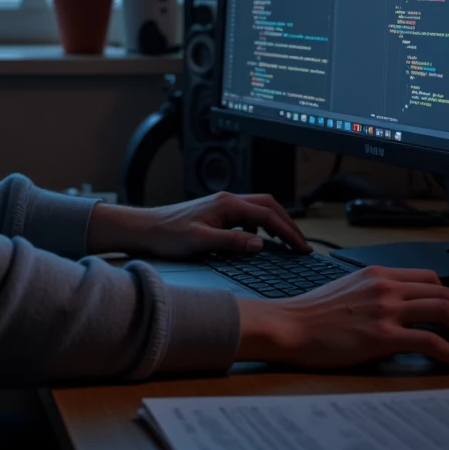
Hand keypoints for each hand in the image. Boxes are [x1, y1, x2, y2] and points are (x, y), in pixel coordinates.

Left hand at [86, 192, 309, 259]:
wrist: (146, 229)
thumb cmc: (168, 235)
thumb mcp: (201, 242)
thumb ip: (232, 242)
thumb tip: (260, 245)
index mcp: (227, 205)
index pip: (268, 216)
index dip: (288, 232)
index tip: (302, 248)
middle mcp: (227, 200)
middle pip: (269, 206)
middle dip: (289, 224)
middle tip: (302, 245)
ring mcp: (222, 205)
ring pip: (259, 209)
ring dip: (277, 223)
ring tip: (289, 243)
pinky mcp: (217, 212)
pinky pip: (248, 215)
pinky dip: (262, 225)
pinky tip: (261, 241)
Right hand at [236, 266, 448, 370]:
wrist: (286, 326)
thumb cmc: (309, 316)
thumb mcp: (346, 293)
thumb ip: (374, 295)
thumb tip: (396, 312)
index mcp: (377, 274)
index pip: (430, 280)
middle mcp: (385, 286)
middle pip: (444, 294)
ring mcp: (385, 309)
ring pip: (444, 312)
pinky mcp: (382, 335)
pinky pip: (431, 341)